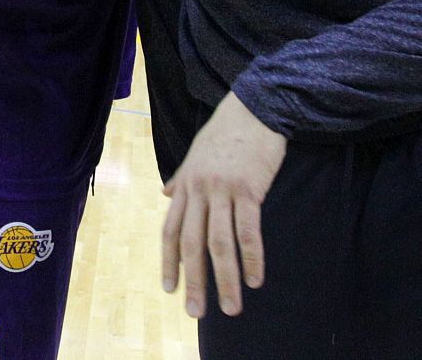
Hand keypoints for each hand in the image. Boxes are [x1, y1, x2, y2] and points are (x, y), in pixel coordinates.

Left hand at [162, 93, 286, 318]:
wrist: (253, 108)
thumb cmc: (225, 132)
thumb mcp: (195, 154)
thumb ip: (181, 178)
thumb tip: (166, 194)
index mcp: (185, 185)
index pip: (170, 231)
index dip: (169, 262)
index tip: (170, 289)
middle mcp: (199, 190)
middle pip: (191, 243)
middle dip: (194, 281)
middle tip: (197, 312)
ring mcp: (222, 190)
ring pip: (220, 243)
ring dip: (225, 279)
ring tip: (232, 307)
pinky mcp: (248, 189)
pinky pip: (248, 230)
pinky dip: (252, 257)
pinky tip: (255, 279)